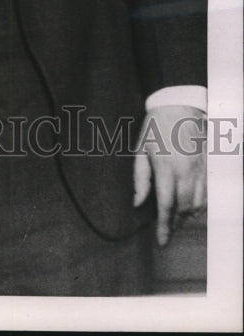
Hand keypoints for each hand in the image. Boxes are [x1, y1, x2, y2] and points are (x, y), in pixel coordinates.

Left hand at [133, 104, 206, 245]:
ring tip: (176, 222)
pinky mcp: (208, 166)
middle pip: (183, 209)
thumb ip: (140, 178)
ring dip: (186, 217)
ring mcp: (200, 169)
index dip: (164, 227)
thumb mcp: (141, 149)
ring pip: (198, 204)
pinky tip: (190, 207)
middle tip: (166, 233)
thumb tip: (138, 203)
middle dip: (175, 225)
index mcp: (166, 167)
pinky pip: (207, 194)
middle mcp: (186, 171)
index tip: (161, 242)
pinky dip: (199, 206)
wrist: (179, 105)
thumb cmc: (155, 126)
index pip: (166, 206)